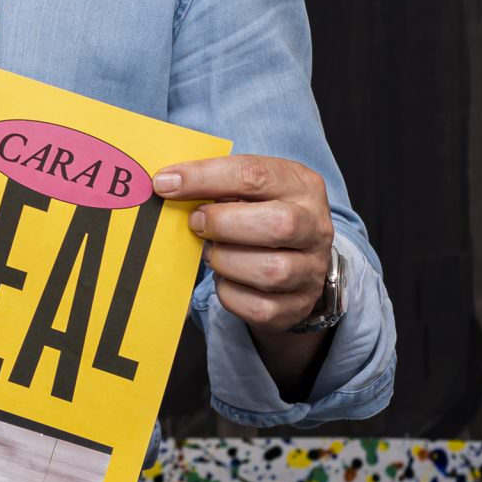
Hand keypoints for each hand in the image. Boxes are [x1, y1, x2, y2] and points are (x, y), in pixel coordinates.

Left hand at [156, 155, 332, 330]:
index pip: (254, 175)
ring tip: (211, 250)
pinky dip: (229, 293)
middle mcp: (316, 227)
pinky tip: (225, 277)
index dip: (204, 178)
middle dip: (223, 223)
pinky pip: (257, 306)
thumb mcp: (249, 188)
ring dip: (224, 260)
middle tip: (196, 222)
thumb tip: (168, 183)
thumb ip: (217, 182)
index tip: (165, 183)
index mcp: (301, 186)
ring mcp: (310, 270)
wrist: (295, 260)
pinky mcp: (297, 306)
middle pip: (277, 225)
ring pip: (269, 271)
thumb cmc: (260, 214)